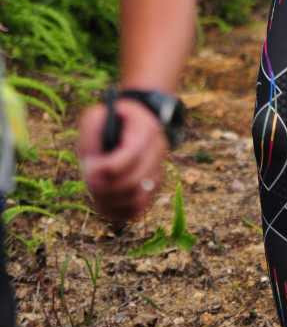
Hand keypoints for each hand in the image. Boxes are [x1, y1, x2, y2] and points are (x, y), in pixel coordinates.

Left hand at [78, 96, 167, 223]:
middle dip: (106, 186)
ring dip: (111, 199)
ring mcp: (158, 170)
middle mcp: (158, 151)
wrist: (130, 126)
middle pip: (134, 181)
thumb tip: (93, 165)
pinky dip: (118, 210)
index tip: (88, 168)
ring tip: (94, 189)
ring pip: (137, 199)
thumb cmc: (109, 123)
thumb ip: (91, 131)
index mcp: (147, 129)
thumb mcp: (97, 117)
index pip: (132, 156)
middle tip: (88, 180)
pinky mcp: (153, 189)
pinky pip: (137, 210)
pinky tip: (104, 199)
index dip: (107, 168)